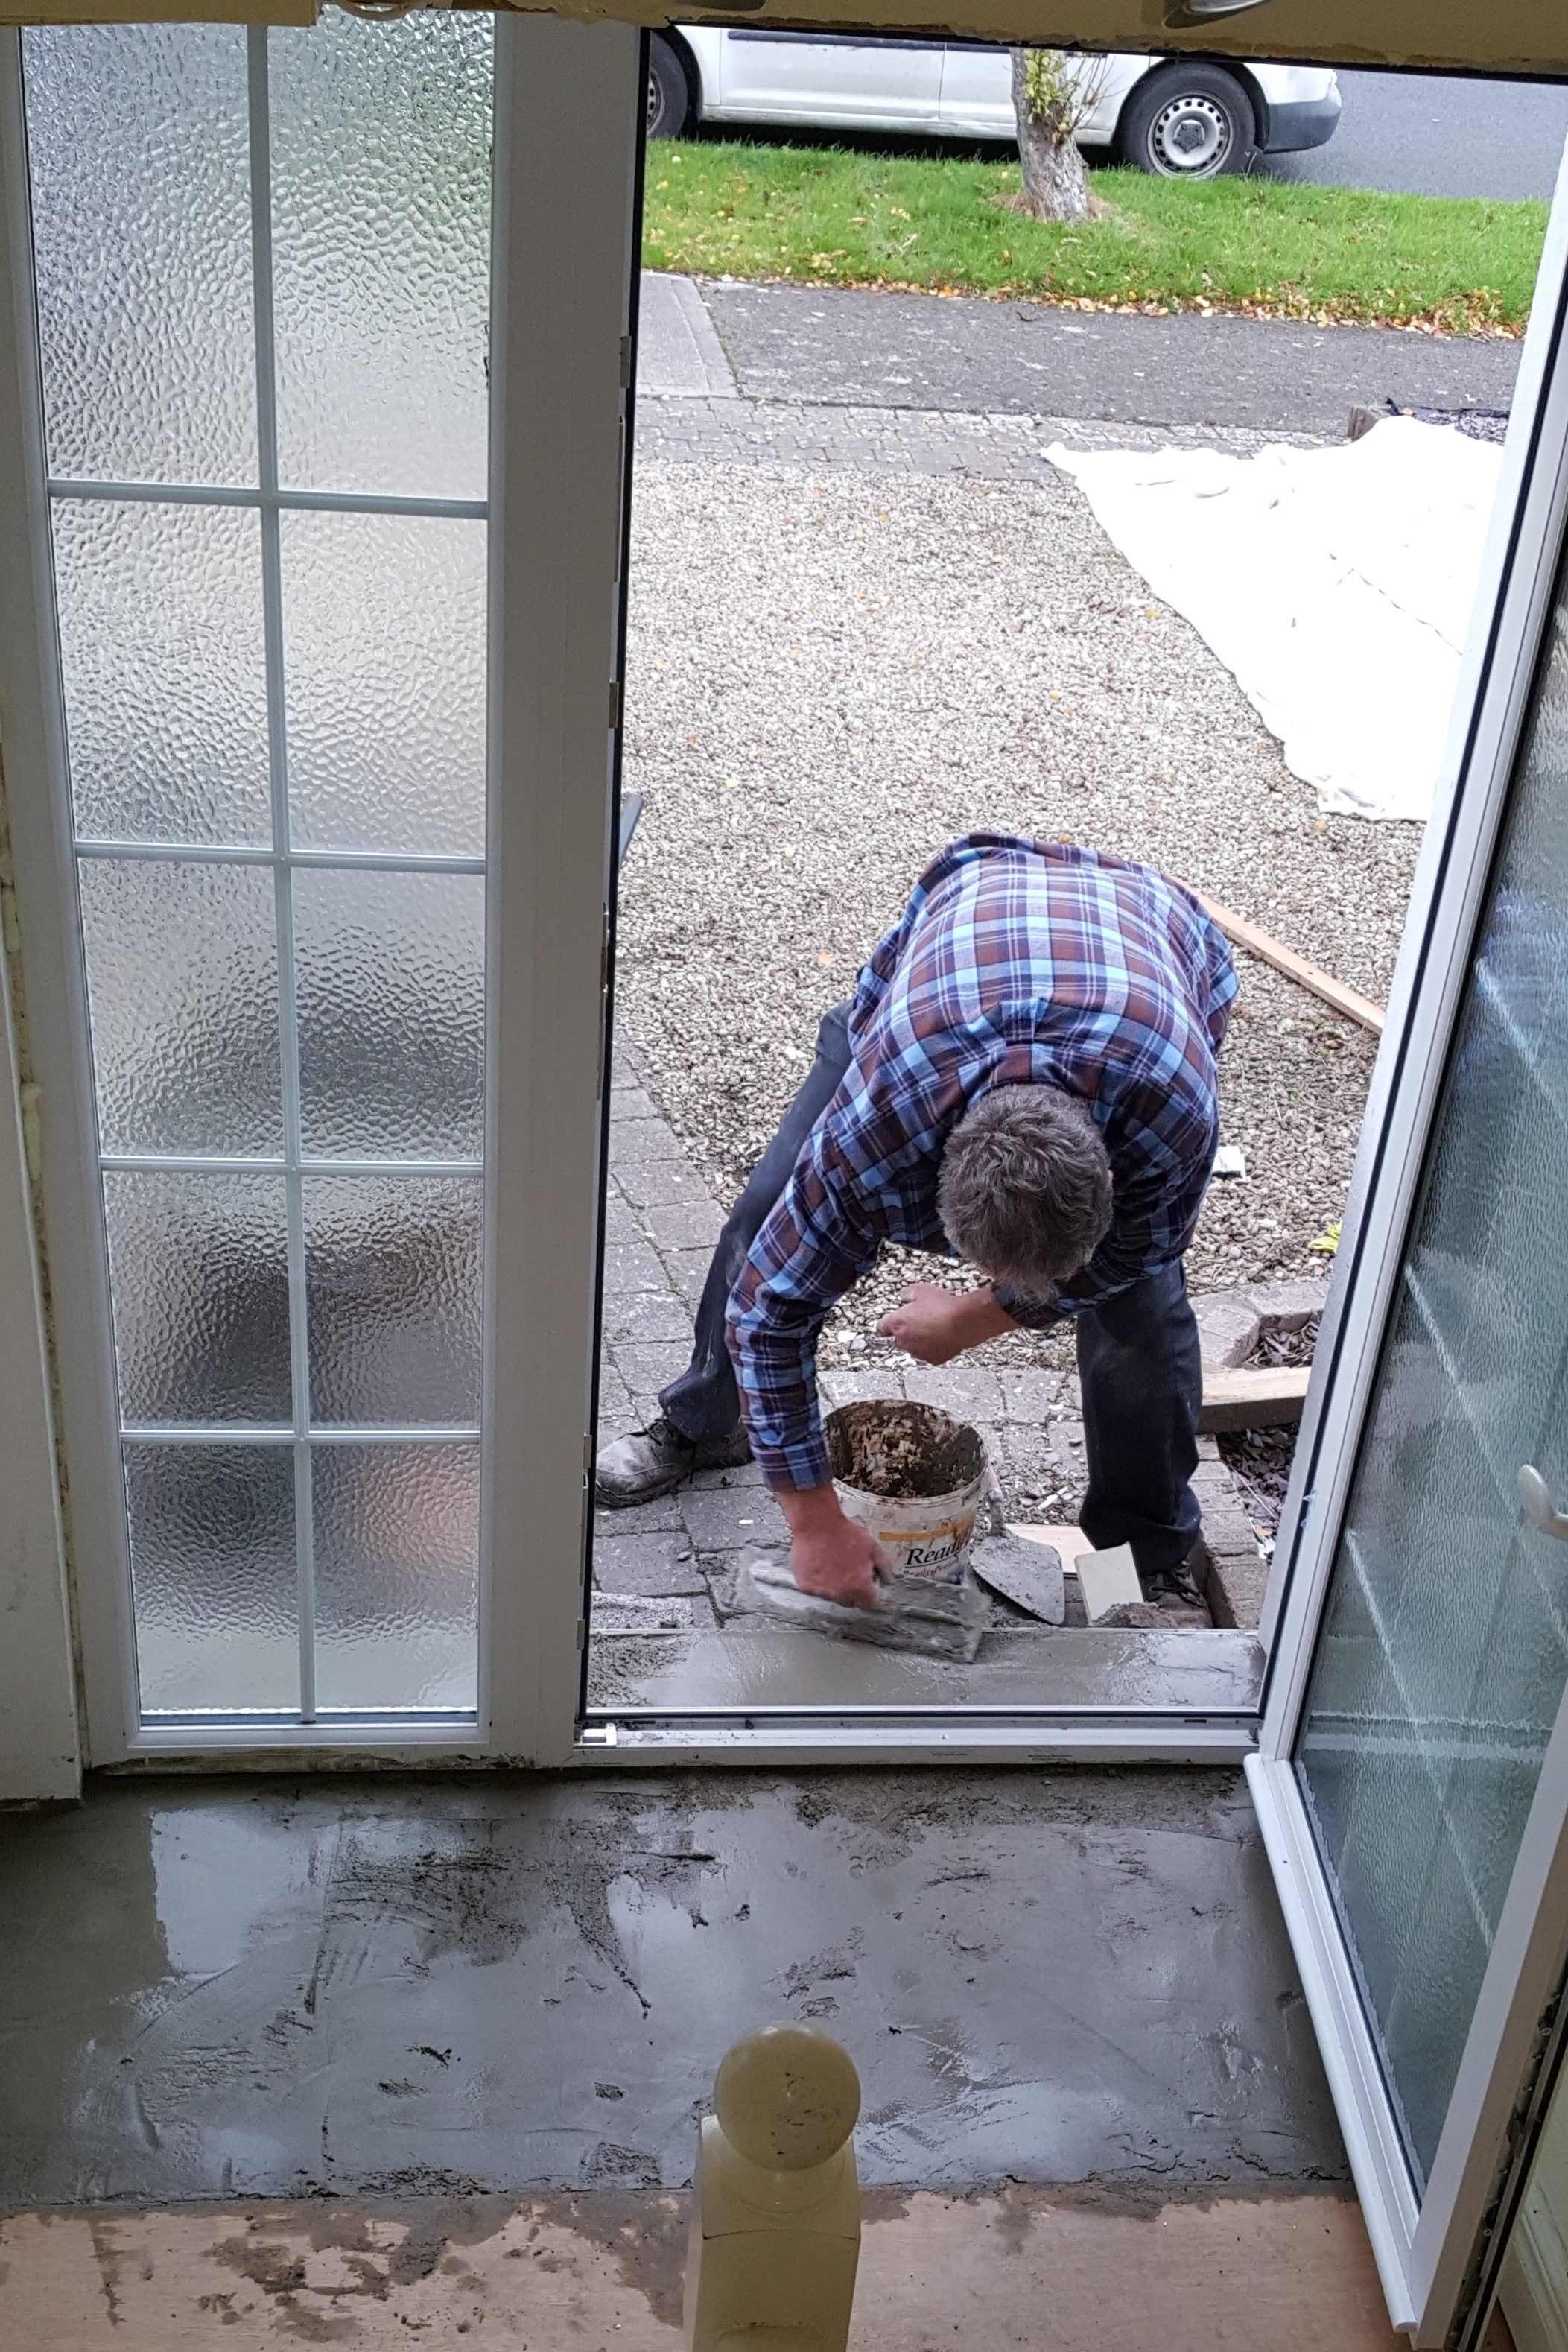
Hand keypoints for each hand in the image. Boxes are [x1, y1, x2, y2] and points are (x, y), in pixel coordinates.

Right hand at [777, 1483, 888, 1609]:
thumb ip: (884, 1567)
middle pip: (849, 1601)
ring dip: (833, 1585)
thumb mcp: (872, 1546)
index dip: (869, 1593)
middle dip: (851, 1590)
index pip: (868, 1603)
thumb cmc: (845, 1534)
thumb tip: (889, 1581)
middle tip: (847, 1570)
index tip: (865, 1583)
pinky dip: (817, 1580)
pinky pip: (814, 1589)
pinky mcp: (804, 1586)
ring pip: (831, 1595)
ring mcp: (820, 1591)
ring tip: (831, 1564)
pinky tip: (818, 1563)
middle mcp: (839, 1594)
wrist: (817, 1523)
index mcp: (858, 1587)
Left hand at [877, 1281, 1015, 1364]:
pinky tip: (942, 1336)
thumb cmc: (943, 1306)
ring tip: (935, 1327)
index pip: (883, 1327)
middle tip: (921, 1320)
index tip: (890, 1322)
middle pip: (899, 1338)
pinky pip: (929, 1353)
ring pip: (914, 1347)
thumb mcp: (921, 1290)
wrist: (964, 1322)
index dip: (888, 1323)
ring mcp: (919, 1352)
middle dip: (907, 1330)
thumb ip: (907, 1293)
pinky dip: (934, 1347)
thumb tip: (904, 1296)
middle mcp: (905, 1341)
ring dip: (920, 1339)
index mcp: (898, 1323)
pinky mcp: (934, 1359)